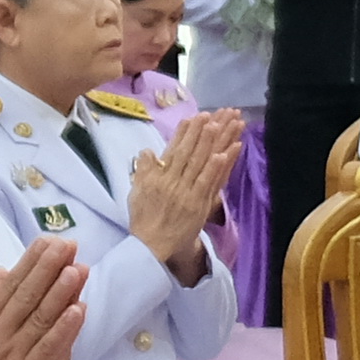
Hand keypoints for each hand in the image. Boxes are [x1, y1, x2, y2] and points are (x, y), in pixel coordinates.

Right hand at [0, 239, 85, 359]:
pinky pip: (47, 348)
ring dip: (60, 292)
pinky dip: (64, 329)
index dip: (31, 262)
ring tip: (77, 269)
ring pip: (40, 317)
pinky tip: (78, 310)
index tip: (47, 242)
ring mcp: (12, 353)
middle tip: (67, 245)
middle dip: (49, 267)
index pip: (9, 284)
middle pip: (27, 294)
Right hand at [125, 109, 242, 273]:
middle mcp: (170, 180)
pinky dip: (216, 167)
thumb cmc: (143, 220)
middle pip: (188, 152)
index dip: (183, 133)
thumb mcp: (136, 192)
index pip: (172, 150)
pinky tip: (224, 153)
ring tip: (221, 125)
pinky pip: (207, 182)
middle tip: (210, 114)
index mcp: (157, 176)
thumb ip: (143, 170)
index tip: (192, 118)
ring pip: (199, 163)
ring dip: (210, 143)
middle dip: (199, 132)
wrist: (149, 246)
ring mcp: (184, 192)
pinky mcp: (196, 204)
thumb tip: (147, 151)